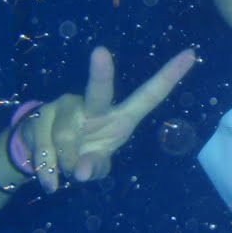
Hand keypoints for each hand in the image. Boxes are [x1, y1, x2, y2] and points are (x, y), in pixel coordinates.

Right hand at [13, 46, 196, 192]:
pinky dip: (47, 171)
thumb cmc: (83, 153)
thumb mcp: (96, 165)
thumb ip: (95, 167)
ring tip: (64, 172)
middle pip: (99, 91)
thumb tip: (81, 172)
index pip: (149, 96)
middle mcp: (93, 105)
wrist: (41, 156)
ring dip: (64, 164)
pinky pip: (43, 147)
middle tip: (101, 52)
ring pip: (65, 137)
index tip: (191, 54)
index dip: (169, 76)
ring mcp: (64, 106)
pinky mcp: (40, 115)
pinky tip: (50, 181)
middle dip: (101, 73)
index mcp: (119, 117)